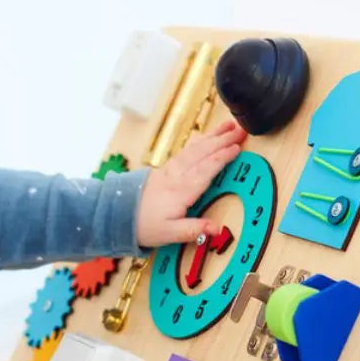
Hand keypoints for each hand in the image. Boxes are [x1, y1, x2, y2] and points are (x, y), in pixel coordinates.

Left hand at [135, 119, 247, 247]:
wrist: (118, 216)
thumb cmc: (144, 226)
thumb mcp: (171, 233)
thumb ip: (195, 229)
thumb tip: (217, 228)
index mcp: (181, 190)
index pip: (205, 169)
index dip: (222, 157)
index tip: (237, 148)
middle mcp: (176, 176)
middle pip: (202, 153)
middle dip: (222, 139)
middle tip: (241, 130)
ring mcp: (170, 170)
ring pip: (194, 148)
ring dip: (212, 136)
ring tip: (228, 126)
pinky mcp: (165, 169)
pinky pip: (186, 151)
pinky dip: (199, 141)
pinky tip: (206, 137)